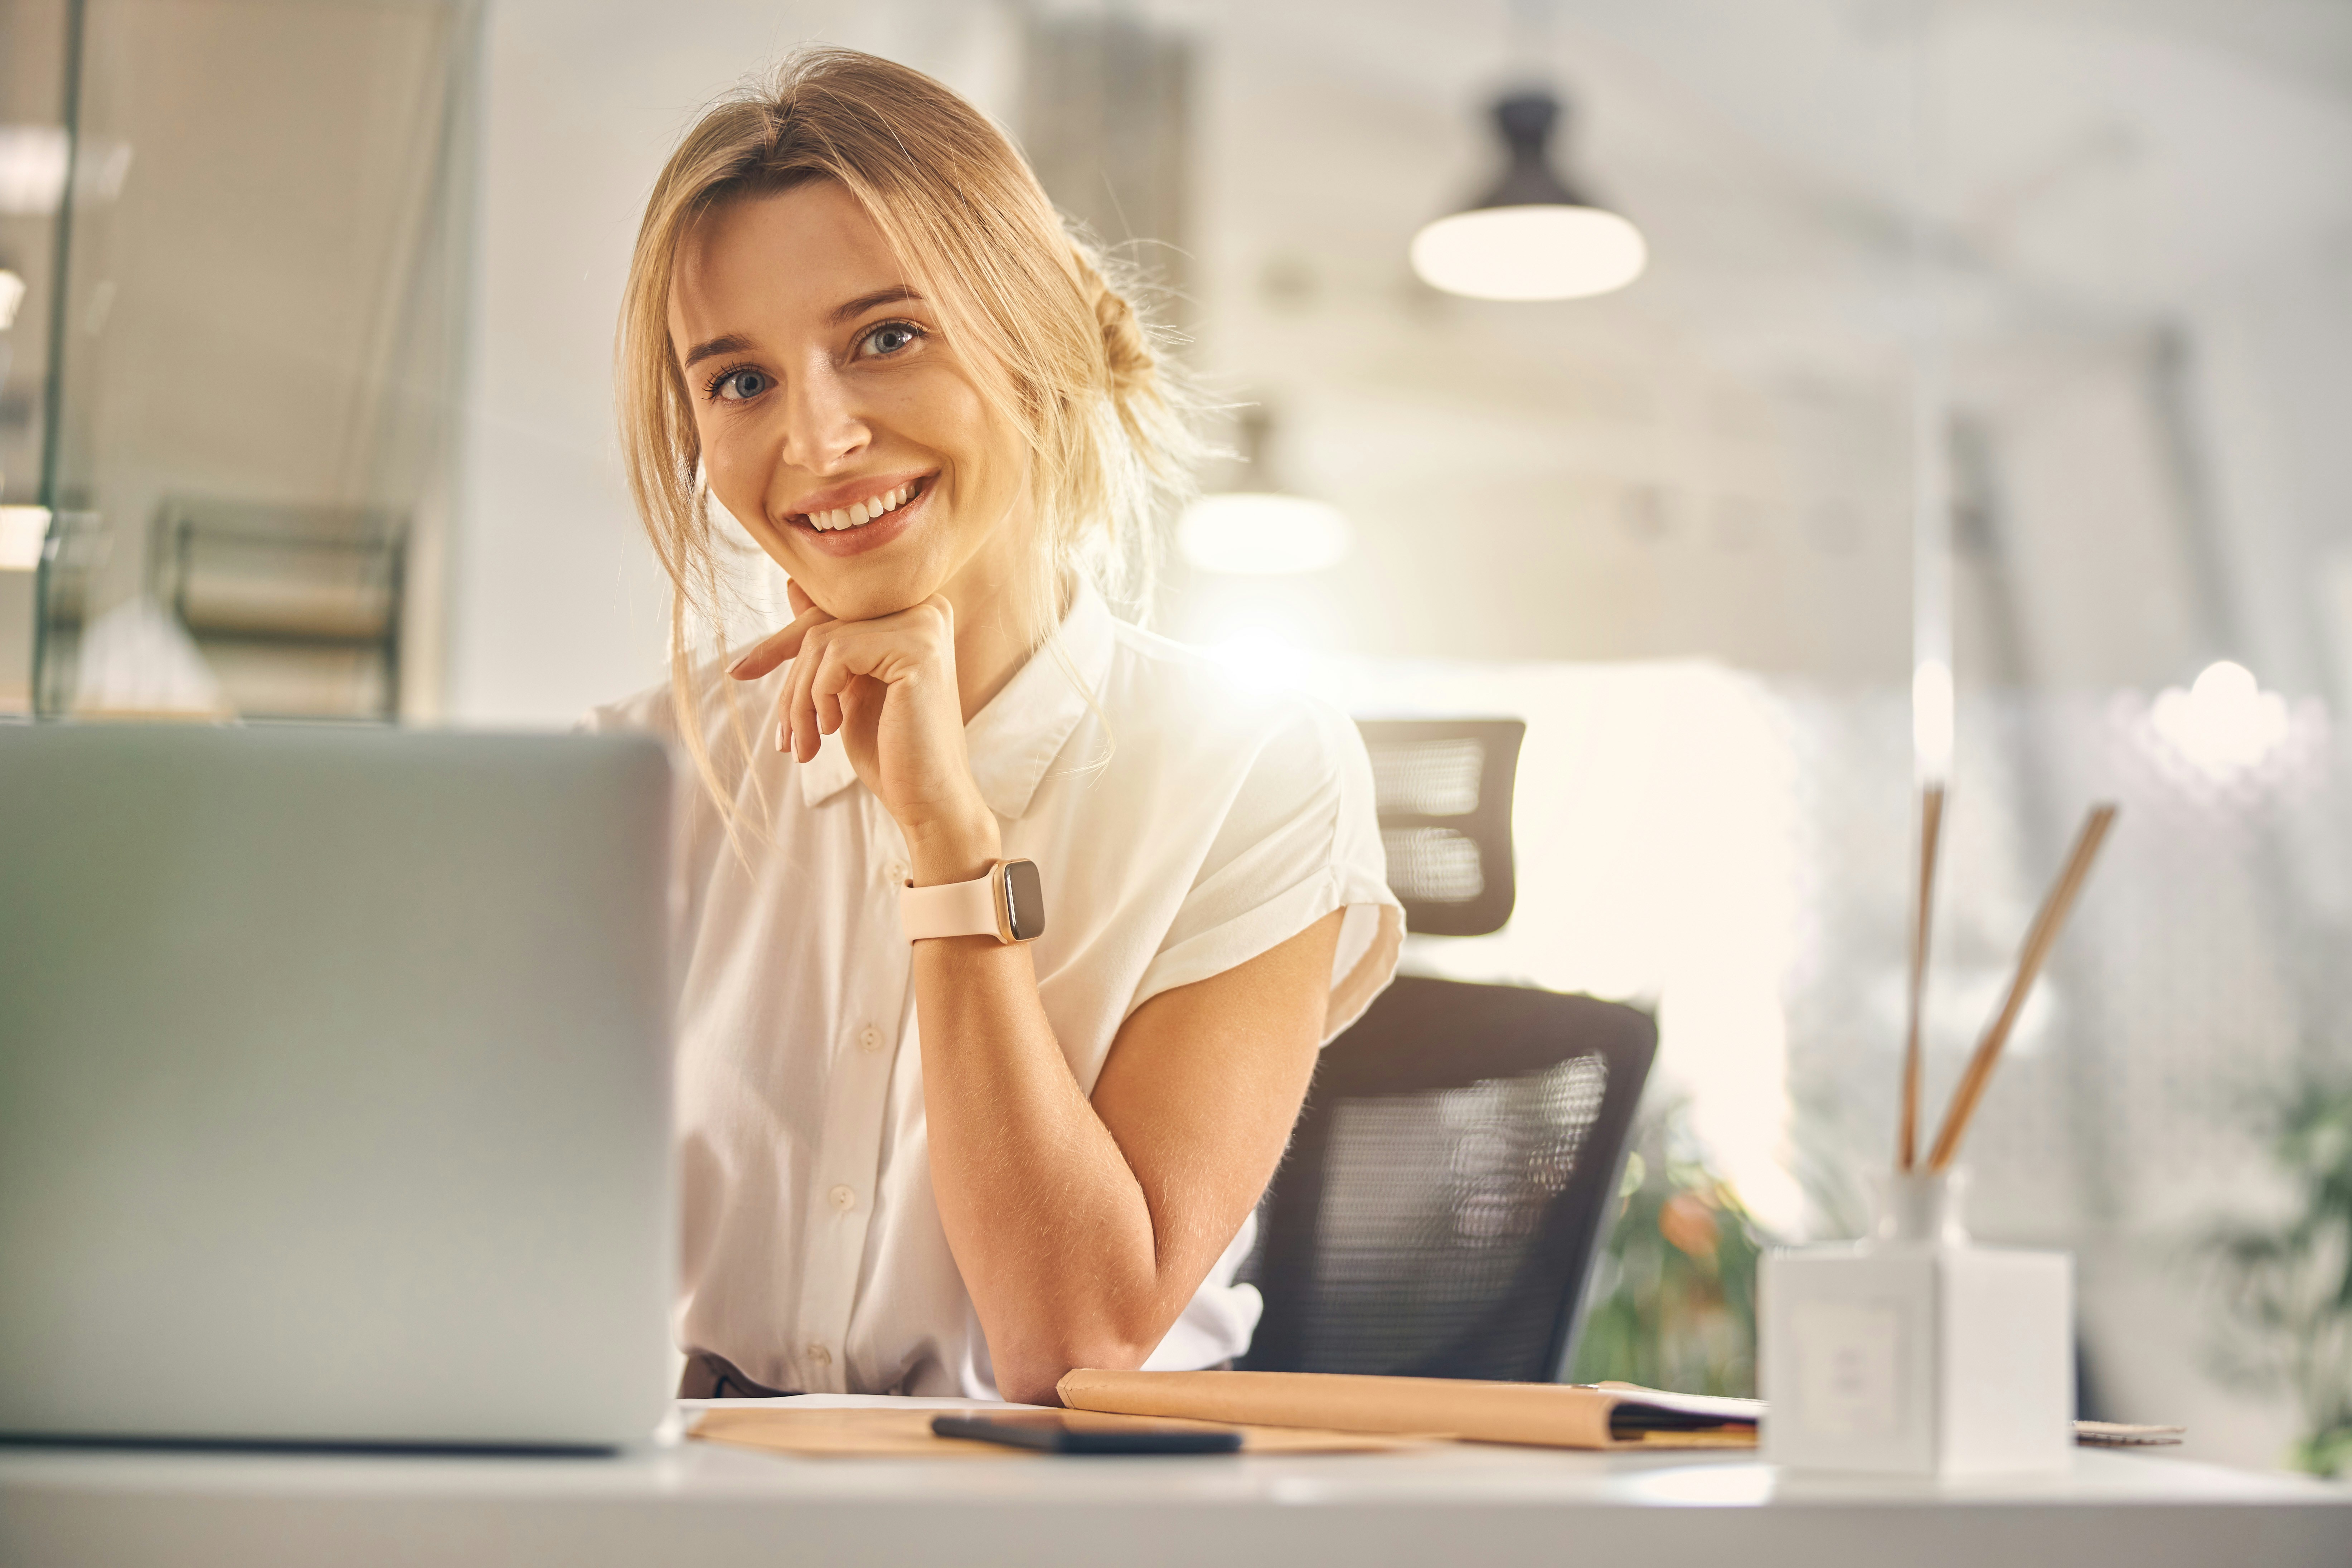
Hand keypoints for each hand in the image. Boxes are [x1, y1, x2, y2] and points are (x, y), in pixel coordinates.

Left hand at [728, 581, 999, 874]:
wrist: (930, 801)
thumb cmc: (891, 752)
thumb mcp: (848, 688)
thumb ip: (832, 640)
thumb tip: (794, 585)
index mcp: (913, 614)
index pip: (830, 613)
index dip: (781, 645)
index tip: (739, 672)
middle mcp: (925, 608)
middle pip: (822, 623)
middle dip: (789, 682)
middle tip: (782, 737)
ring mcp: (924, 624)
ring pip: (822, 640)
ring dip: (800, 700)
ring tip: (806, 744)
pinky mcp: (917, 646)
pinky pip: (836, 653)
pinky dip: (820, 696)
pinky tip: (835, 729)